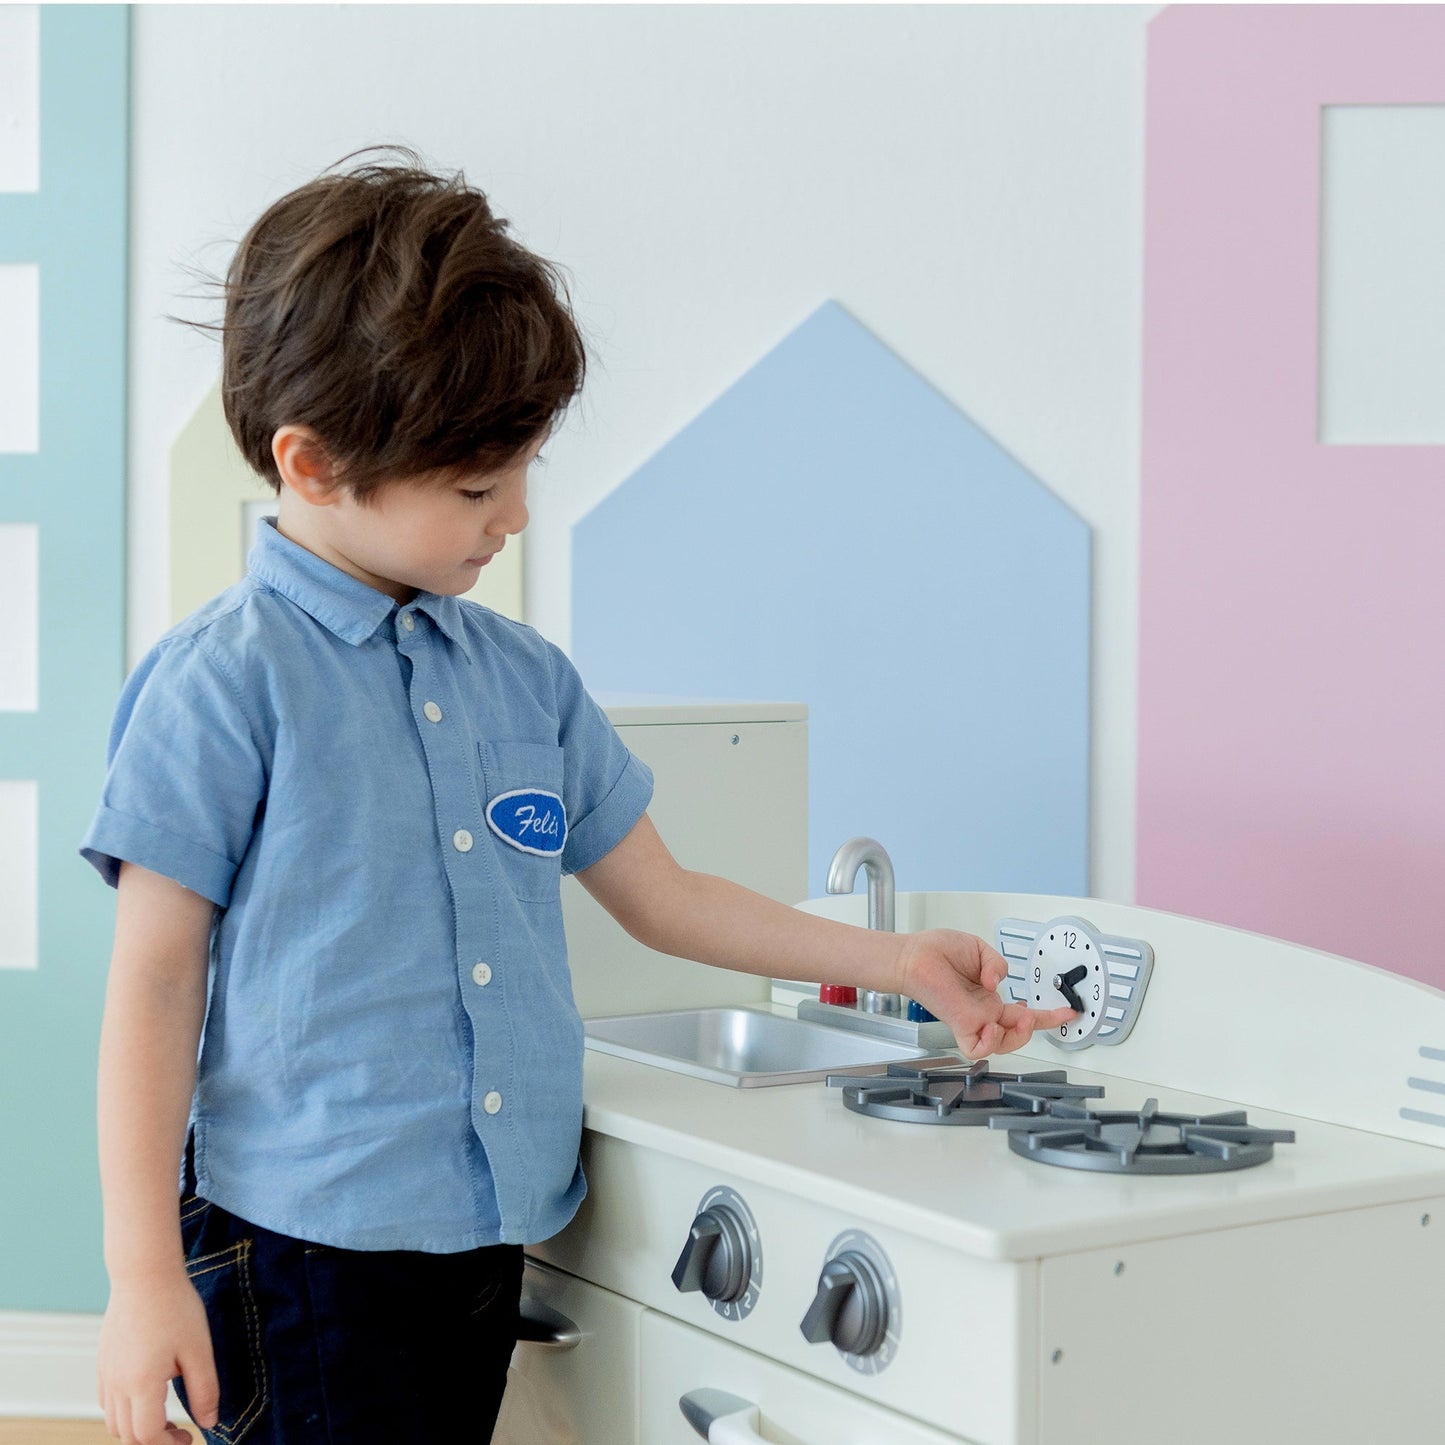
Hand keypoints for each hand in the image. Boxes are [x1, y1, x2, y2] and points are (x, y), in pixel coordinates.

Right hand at [99, 1269, 218, 1444]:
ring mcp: (106, 1373)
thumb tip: (209, 1423)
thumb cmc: (176, 1307)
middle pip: (127, 1435)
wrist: (145, 1274)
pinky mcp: (104, 1362)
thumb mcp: (199, 1349)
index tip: (191, 1437)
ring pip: (113, 1421)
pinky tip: (148, 1393)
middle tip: (181, 1432)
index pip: (147, 1436)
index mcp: (141, 1384)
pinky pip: (107, 1401)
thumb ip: (205, 1390)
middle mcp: (117, 1384)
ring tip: (166, 1415)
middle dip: (154, 1442)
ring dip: (137, 1428)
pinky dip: (125, 1410)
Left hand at [897, 928, 1075, 1057]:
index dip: (1048, 1016)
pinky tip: (991, 1026)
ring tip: (1020, 1017)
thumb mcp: (979, 950)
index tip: (1068, 1012)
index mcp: (990, 997)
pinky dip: (989, 1043)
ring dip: (1018, 1036)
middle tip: (1042, 1016)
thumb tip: (999, 982)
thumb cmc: (937, 951)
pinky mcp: (959, 1022)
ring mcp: (972, 1019)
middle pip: (1018, 1033)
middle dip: (1038, 1028)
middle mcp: (983, 1012)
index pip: (1023, 1014)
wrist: (914, 954)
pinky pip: (977, 1047)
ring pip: (1002, 1046)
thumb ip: (996, 964)